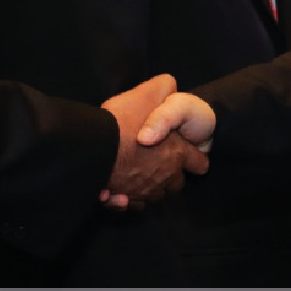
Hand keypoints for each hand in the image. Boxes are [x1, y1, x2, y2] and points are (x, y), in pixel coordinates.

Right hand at [99, 74, 209, 209]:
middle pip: (176, 184)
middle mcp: (164, 176)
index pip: (199, 163)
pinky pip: (131, 204)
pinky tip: (119, 190)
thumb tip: (169, 86)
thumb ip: (163, 88)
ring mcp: (145, 190)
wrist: (91, 147)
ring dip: (149, 187)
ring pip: (154, 195)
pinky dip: (127, 199)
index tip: (192, 158)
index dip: (197, 159)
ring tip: (137, 175)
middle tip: (159, 165)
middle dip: (171, 177)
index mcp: (176, 153)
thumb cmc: (122, 122)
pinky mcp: (124, 199)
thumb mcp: (148, 94)